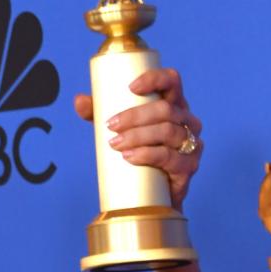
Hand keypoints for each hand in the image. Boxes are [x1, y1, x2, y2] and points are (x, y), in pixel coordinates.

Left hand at [73, 68, 202, 211]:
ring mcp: (191, 143)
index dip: (155, 79)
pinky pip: (170, 157)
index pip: (172, 81)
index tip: (131, 87)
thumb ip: (97, 113)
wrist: (151, 192)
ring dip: (138, 136)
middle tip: (110, 125)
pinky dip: (147, 155)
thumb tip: (79, 100)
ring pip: (168, 132)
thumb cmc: (136, 150)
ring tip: (115, 144)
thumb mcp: (117, 129)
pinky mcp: (188, 166)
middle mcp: (187, 120)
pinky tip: (130, 157)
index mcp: (173, 104)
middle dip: (135, 116)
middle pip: (166, 109)